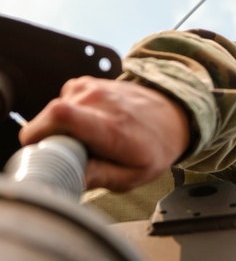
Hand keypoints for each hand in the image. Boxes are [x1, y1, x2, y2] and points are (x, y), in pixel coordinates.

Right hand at [19, 76, 189, 191]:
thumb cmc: (153, 149)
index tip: (41, 153)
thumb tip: (66, 177)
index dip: (38, 134)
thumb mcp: (132, 176)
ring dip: (60, 128)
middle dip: (50, 140)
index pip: (61, 116)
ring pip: (52, 112)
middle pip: (49, 118)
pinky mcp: (86, 82)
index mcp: (110, 127)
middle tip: (76, 153)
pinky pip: (61, 102)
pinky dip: (68, 116)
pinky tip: (89, 124)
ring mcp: (92, 87)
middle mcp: (99, 101)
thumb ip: (98, 177)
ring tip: (88, 139)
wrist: (172, 116)